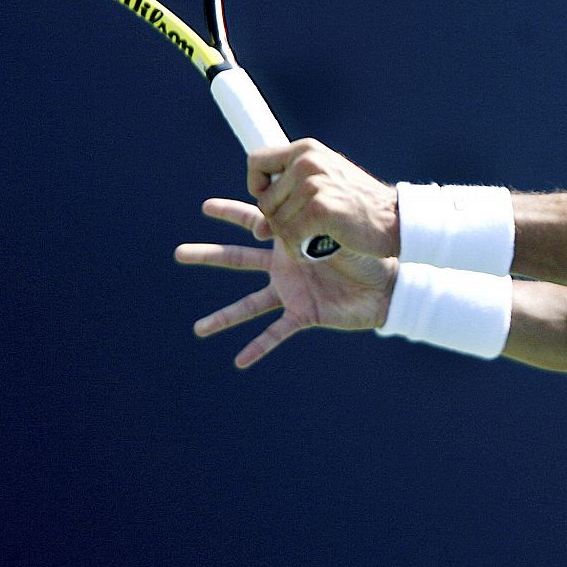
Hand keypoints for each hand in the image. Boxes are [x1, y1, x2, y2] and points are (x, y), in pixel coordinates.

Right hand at [177, 198, 397, 367]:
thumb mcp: (338, 228)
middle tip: (178, 252)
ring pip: (249, 305)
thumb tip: (293, 210)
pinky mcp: (303, 314)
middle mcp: (283, 266)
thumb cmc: (367, 251)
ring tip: (198, 329)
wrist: (388, 283)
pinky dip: (258, 346)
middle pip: (238, 260)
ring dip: (223, 318)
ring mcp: (290, 292)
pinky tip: (239, 360)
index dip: (231, 213)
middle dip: (208, 256)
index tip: (206, 206)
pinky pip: (276, 333)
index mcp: (291, 241)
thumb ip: (315, 220)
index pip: (255, 223)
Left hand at [247, 138, 400, 258]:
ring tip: (317, 238)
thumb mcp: (326, 185)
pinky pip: (289, 237)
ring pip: (275, 222)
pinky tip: (317, 250)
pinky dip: (298, 250)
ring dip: (292, 239)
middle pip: (264, 201)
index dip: (258, 185)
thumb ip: (292, 197)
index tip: (276, 201)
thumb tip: (257, 228)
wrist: (397, 220)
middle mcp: (307, 162)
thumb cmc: (360, 207)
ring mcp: (313, 185)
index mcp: (306, 150)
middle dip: (279, 221)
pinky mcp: (319, 209)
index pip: (256, 161)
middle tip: (307, 228)